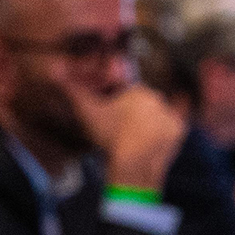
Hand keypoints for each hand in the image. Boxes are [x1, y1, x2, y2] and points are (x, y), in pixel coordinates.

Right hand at [69, 83, 185, 190]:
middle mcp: (158, 99)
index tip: (112, 119)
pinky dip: (163, 134)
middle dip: (133, 114)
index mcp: (137, 91)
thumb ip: (73, 91)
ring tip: (133, 140)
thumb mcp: (88, 112)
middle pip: (143, 104)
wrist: (132, 165)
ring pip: (157, 116)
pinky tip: (151, 141)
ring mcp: (170, 115)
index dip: (117, 106)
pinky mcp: (178, 131)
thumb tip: (56, 70)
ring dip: (148, 124)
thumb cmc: (110, 138)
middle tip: (121, 131)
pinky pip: (171, 128)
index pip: (127, 94)